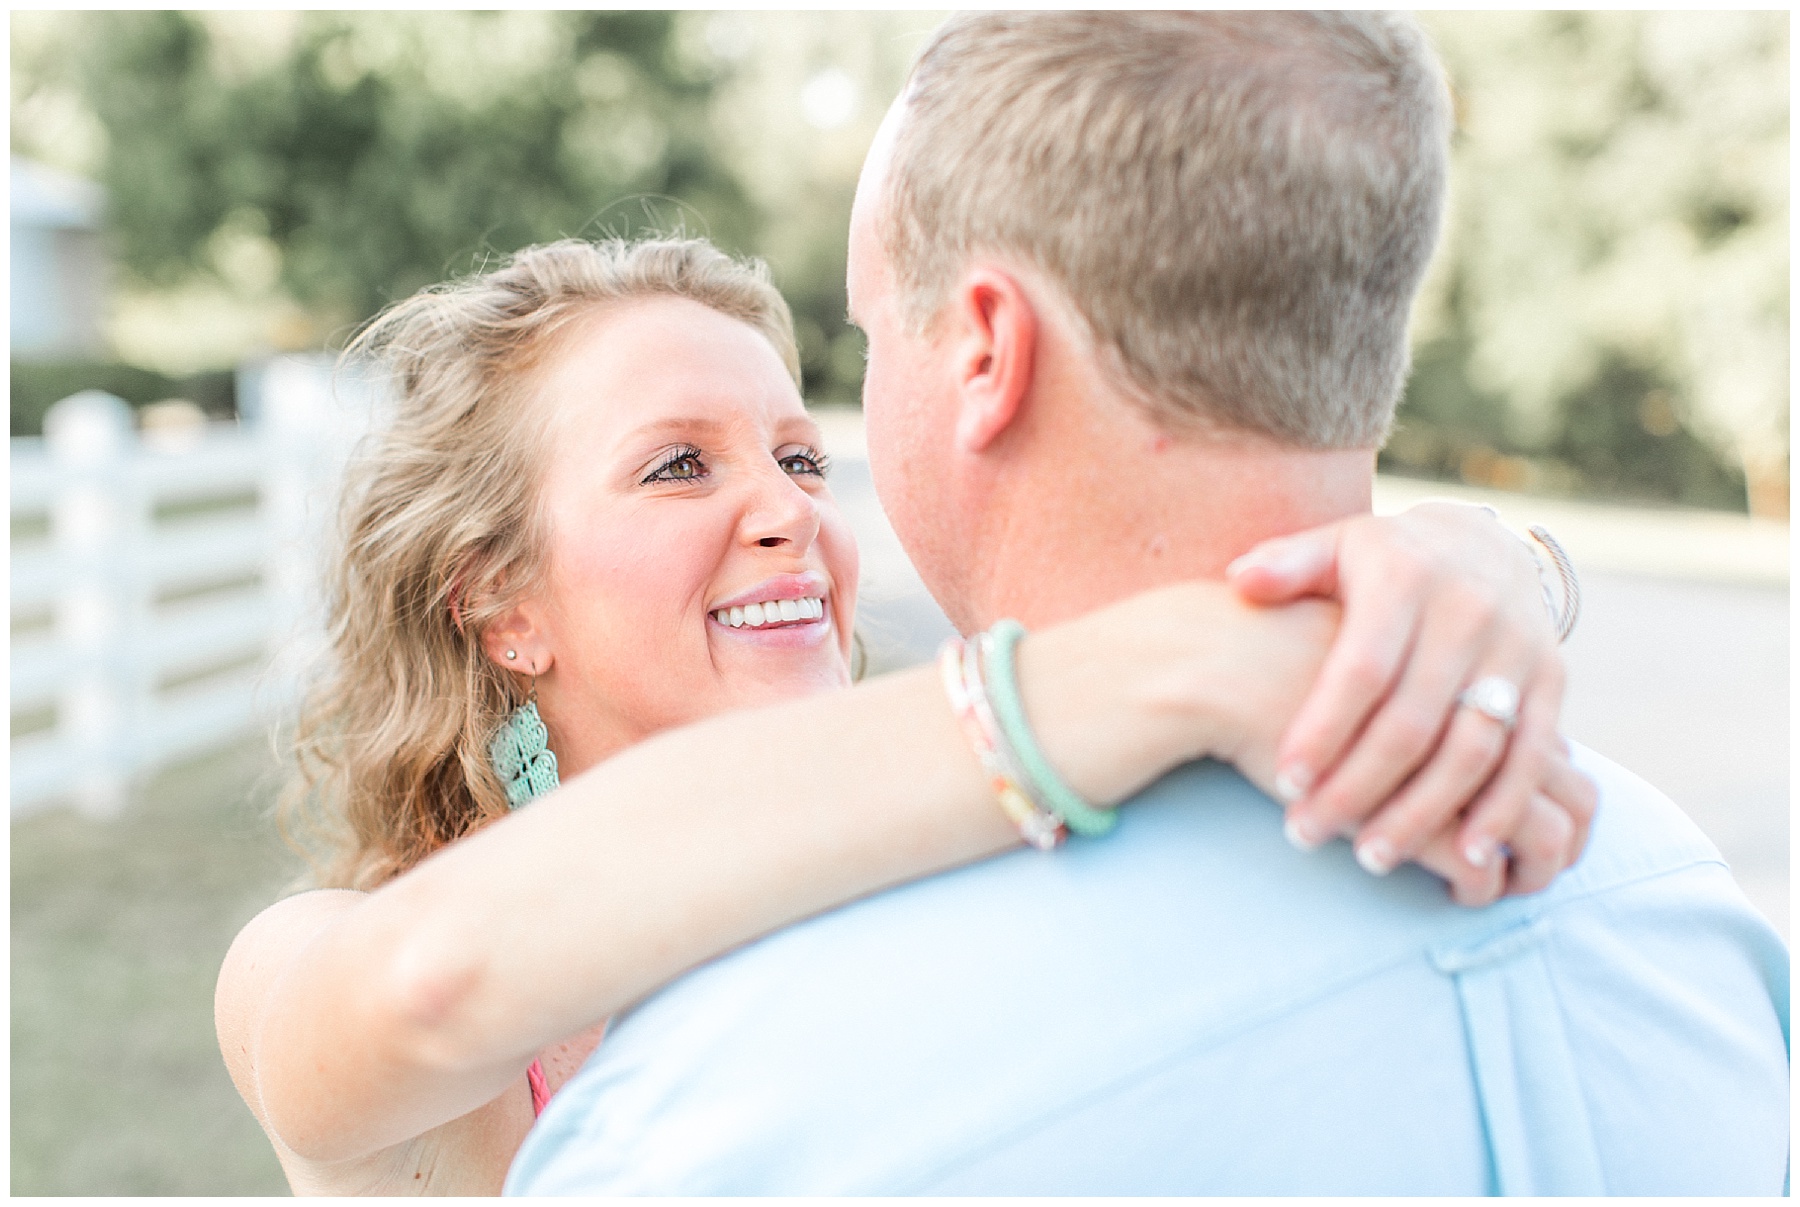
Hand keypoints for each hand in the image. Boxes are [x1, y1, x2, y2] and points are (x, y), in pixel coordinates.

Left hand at [1226, 501, 1582, 890]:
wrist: (1483, 542)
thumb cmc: (1381, 561)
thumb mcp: (1333, 546)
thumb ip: (1285, 564)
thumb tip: (1239, 582)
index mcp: (1404, 579)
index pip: (1362, 669)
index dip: (1324, 730)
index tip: (1285, 783)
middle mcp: (1467, 612)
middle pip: (1413, 720)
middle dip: (1359, 786)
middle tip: (1307, 834)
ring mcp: (1516, 649)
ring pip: (1474, 748)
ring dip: (1424, 812)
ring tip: (1372, 857)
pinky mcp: (1552, 680)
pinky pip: (1532, 756)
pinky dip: (1502, 809)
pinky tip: (1464, 857)